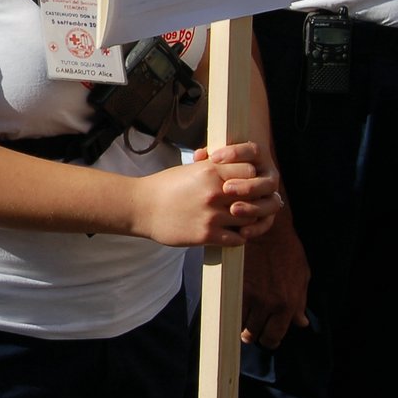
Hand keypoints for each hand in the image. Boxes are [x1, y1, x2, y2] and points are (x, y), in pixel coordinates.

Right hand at [135, 141, 280, 246]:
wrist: (141, 208)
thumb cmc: (164, 186)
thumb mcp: (189, 170)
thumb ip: (211, 166)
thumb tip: (226, 159)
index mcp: (210, 172)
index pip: (250, 172)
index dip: (252, 178)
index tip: (249, 183)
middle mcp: (214, 192)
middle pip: (254, 197)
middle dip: (256, 200)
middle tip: (254, 204)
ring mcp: (212, 215)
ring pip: (249, 219)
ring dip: (249, 221)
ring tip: (244, 220)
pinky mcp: (207, 235)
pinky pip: (237, 239)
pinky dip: (239, 237)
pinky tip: (233, 233)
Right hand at [241, 208, 310, 347]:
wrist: (267, 228)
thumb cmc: (287, 250)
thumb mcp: (302, 276)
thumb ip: (300, 302)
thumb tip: (301, 322)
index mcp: (287, 305)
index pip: (273, 336)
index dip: (268, 340)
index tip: (265, 336)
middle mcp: (269, 304)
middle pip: (253, 333)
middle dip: (252, 332)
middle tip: (250, 326)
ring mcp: (250, 294)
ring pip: (238, 321)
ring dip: (239, 321)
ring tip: (241, 314)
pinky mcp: (235, 283)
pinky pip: (229, 306)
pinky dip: (230, 307)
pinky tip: (233, 303)